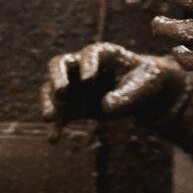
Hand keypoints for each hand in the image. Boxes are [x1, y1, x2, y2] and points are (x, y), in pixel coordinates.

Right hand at [45, 42, 187, 120]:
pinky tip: (54, 139)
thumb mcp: (142, 85)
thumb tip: (105, 105)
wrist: (142, 94)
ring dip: (50, 103)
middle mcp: (83, 67)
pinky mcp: (73, 105)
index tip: (88, 79)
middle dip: (57, 77)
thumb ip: (126, 94)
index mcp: (104, 54)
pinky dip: (56, 126)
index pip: (90, 53)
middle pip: (60, 65)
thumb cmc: (144, 81)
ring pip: (53, 90)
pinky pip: (60, 114)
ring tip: (49, 118)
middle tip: (60, 90)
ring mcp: (75, 86)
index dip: (87, 64)